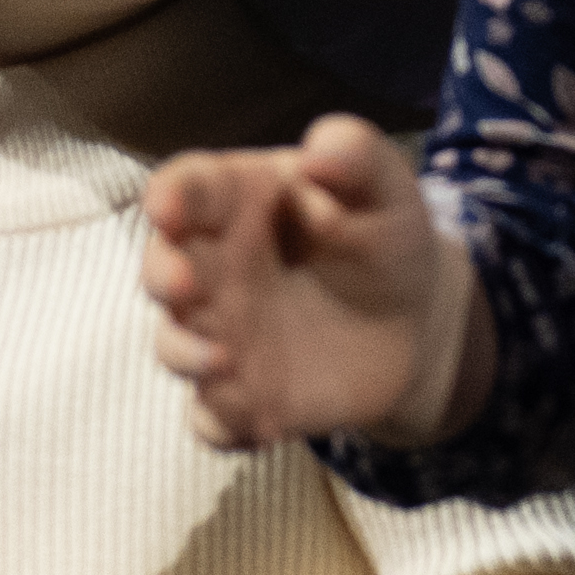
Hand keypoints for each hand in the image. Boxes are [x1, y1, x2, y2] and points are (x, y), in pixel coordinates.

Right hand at [138, 118, 490, 453]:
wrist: (412, 318)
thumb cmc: (381, 234)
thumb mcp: (383, 187)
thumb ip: (357, 157)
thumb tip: (324, 149)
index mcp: (235, 203)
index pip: (188, 189)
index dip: (172, 196)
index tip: (168, 206)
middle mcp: (212, 269)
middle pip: (162, 269)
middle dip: (162, 276)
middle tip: (180, 284)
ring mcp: (221, 335)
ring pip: (177, 348)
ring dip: (188, 355)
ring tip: (223, 360)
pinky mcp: (243, 395)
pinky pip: (216, 419)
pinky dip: (225, 425)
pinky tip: (258, 426)